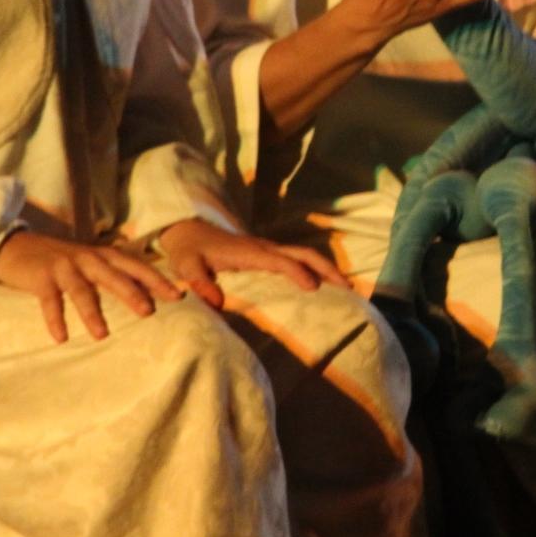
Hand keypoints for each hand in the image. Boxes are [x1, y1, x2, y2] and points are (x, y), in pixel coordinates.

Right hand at [0, 231, 181, 343]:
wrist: (16, 246)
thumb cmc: (61, 260)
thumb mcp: (90, 262)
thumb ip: (113, 274)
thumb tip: (146, 296)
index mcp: (103, 255)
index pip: (135, 266)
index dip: (156, 279)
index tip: (177, 295)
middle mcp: (87, 258)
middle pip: (114, 276)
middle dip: (132, 292)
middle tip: (148, 311)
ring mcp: (64, 266)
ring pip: (82, 290)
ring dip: (92, 313)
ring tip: (102, 336)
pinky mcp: (41, 277)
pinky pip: (50, 301)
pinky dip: (55, 319)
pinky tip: (61, 338)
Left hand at [156, 217, 347, 308]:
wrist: (188, 232)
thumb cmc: (189, 252)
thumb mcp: (187, 267)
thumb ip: (200, 283)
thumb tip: (216, 304)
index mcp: (249, 252)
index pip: (279, 260)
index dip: (296, 272)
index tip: (313, 287)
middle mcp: (264, 248)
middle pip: (303, 253)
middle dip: (326, 268)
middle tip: (348, 289)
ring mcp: (268, 250)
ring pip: (304, 255)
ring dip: (326, 269)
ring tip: (347, 289)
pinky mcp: (268, 255)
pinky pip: (297, 260)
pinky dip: (316, 269)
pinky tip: (325, 286)